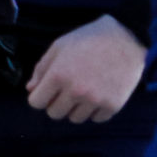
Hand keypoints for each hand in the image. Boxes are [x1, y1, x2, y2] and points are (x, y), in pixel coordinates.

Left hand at [25, 15, 144, 123]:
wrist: (125, 37)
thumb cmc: (89, 38)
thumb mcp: (59, 46)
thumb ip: (42, 69)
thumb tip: (31, 89)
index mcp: (58, 75)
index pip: (36, 102)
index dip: (39, 96)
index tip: (47, 90)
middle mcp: (75, 91)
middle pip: (54, 114)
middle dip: (56, 103)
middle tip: (67, 89)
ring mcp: (95, 100)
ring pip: (75, 118)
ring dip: (76, 107)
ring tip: (85, 89)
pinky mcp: (112, 105)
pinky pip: (96, 119)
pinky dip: (95, 110)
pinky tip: (99, 93)